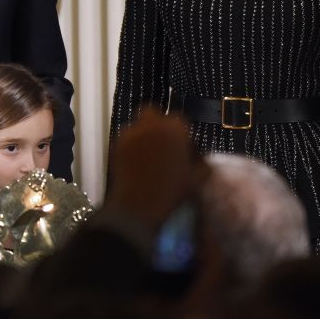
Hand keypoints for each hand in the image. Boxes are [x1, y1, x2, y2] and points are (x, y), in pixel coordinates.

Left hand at [106, 107, 208, 232]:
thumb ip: (202, 164)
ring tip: (149, 152)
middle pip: (154, 113)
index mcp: (175, 129)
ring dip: (144, 133)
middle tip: (163, 142)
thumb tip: (201, 160)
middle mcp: (152, 125)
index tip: (182, 145)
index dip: (181, 133)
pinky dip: (131, 144)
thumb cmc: (171, 191)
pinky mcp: (117, 144)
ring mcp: (132, 133)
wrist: (140, 205)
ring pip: (138, 124)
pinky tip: (136, 160)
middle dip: (158, 124)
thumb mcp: (196, 179)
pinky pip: (126, 137)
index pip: (179, 120)